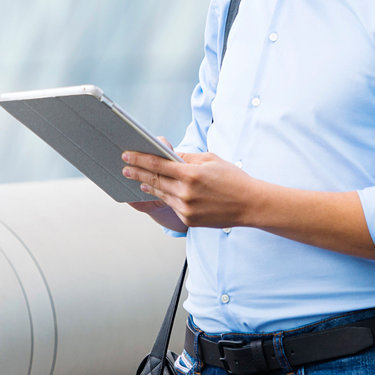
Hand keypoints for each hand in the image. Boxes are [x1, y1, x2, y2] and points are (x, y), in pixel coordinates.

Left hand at [122, 148, 260, 227]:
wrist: (250, 204)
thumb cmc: (232, 178)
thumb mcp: (210, 159)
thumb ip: (187, 157)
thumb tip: (169, 155)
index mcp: (191, 174)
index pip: (157, 165)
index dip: (139, 159)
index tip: (126, 155)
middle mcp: (186, 192)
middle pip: (154, 181)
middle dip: (137, 173)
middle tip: (124, 168)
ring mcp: (186, 208)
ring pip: (161, 194)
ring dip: (148, 186)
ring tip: (138, 180)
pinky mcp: (189, 220)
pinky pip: (173, 206)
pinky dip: (164, 197)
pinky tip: (156, 192)